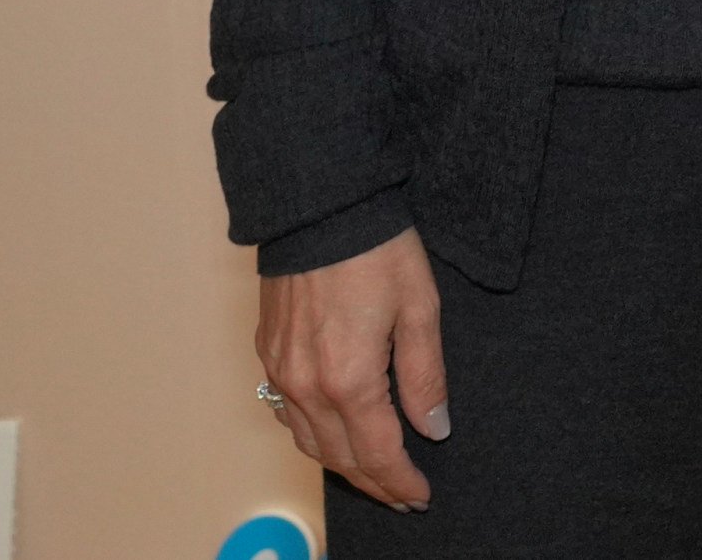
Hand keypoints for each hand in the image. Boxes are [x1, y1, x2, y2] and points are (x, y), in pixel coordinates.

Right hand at [255, 227, 447, 510]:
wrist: (320, 205)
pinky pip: (286, 412)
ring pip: (308, 440)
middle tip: (401, 496)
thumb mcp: (420, 308)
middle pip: (339, 456)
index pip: (377, 453)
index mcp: (349, 379)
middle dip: (373, 483)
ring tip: (372, 473)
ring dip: (341, 464)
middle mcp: (306, 385)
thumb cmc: (377, 249)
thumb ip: (425, 376)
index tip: (420, 496)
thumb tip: (434, 428)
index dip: (400, 481)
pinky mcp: (268, 352)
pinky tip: (331, 431)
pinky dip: (311, 434)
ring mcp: (281, 370)